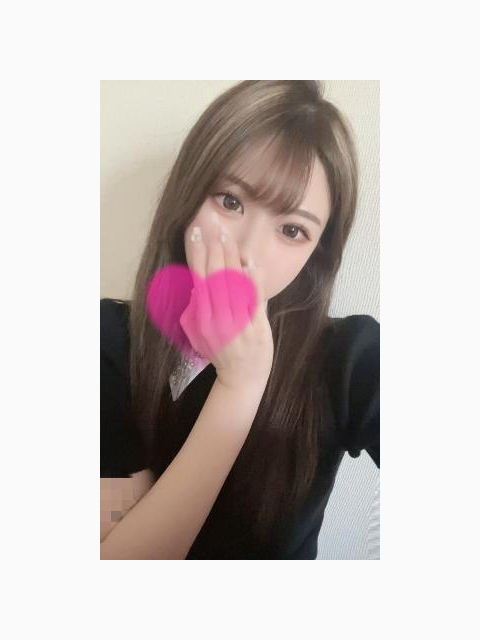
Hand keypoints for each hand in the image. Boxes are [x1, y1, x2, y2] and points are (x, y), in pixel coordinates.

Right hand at [179, 217, 273, 391]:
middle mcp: (215, 319)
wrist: (241, 378)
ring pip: (232, 284)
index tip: (196, 232)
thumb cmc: (220, 351)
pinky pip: (254, 299)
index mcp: (200, 318)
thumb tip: (196, 282)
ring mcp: (236, 323)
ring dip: (231, 258)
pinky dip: (253, 279)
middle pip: (214, 277)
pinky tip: (251, 262)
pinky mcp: (255, 327)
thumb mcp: (198, 331)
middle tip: (215, 226)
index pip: (197, 278)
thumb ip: (196, 307)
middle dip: (214, 249)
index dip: (196, 253)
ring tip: (229, 237)